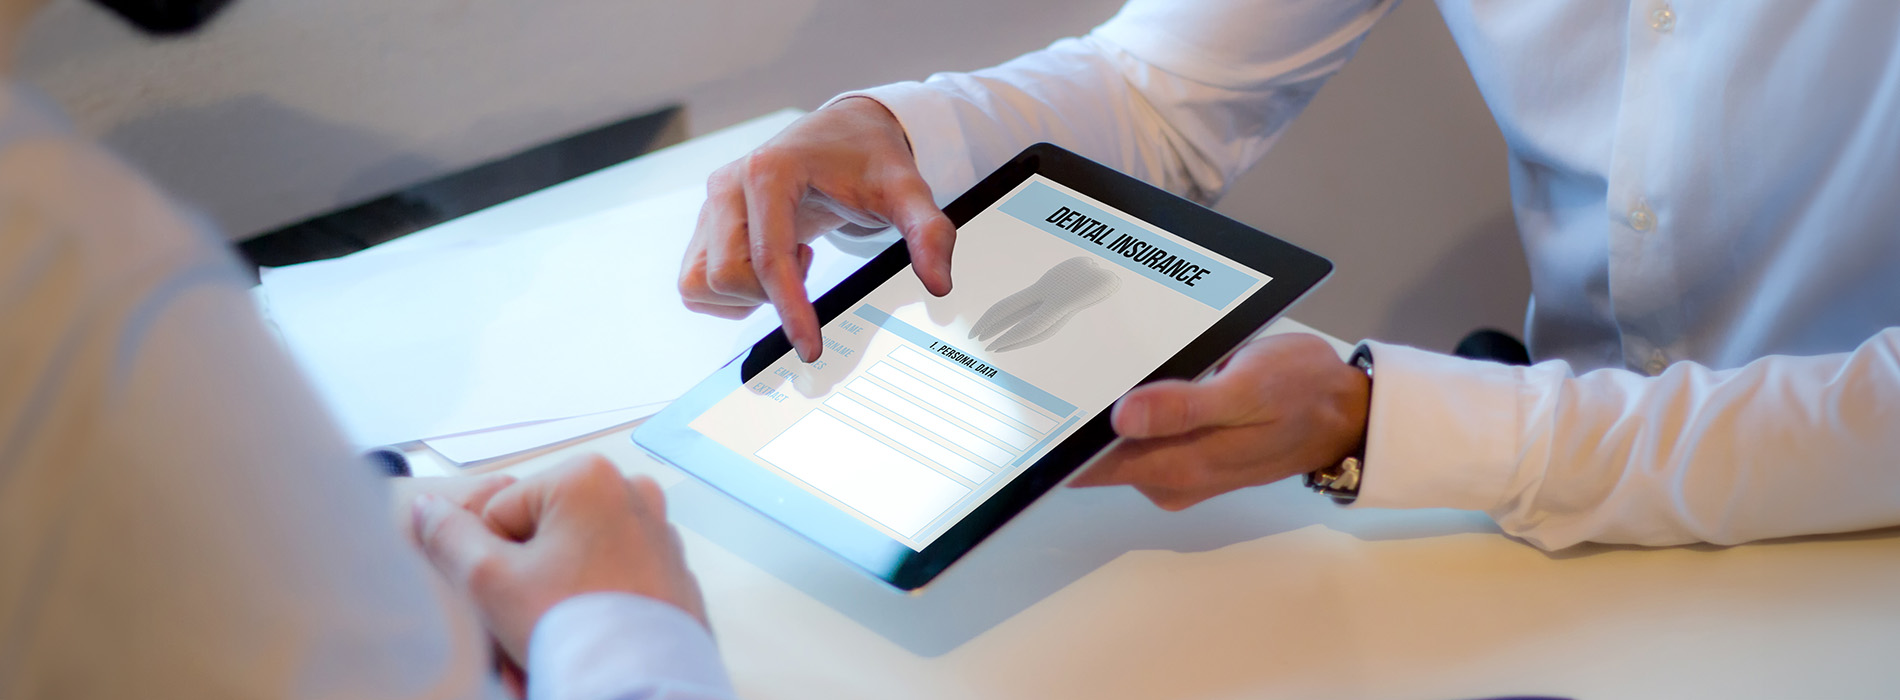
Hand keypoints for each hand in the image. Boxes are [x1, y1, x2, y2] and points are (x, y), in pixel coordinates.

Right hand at [412, 455, 706, 666]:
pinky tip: (588, 636)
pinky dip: (592, 604)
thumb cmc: (574, 629)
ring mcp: (657, 530)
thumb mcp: (488, 580)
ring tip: (556, 635)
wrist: (645, 686)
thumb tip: (427, 508)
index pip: (499, 512)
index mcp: (587, 476)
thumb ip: (448, 536)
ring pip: (574, 560)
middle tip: (528, 623)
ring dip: (554, 597)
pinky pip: (610, 580)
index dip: (490, 562)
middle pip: (540, 535)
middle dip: (525, 581)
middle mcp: (631, 492)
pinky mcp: (670, 568)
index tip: (509, 596)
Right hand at [678, 96, 956, 361]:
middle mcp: (729, 184)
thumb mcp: (907, 190)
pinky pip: (696, 282)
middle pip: (727, 275)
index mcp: (770, 170)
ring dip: (746, 294)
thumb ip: (928, 232)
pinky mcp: (705, 223)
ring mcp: (711, 204)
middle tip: (810, 266)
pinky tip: (770, 265)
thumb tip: (938, 283)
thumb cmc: (869, 159)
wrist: (843, 133)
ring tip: (789, 262)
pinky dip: (731, 293)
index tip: (812, 348)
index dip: (790, 310)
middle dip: (770, 295)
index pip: (769, 258)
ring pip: (702, 282)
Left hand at [1070, 333, 1370, 509]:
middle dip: (1079, 414)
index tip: (1038, 403)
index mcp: (1180, 467)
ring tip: (1090, 359)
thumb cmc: (1301, 394)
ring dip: (1105, 407)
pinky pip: (1142, 434)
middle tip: (1061, 361)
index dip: (1061, 440)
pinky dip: (1133, 407)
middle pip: (1099, 454)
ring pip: (1118, 442)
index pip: (1094, 468)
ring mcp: (1177, 468)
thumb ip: (1184, 407)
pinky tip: (1133, 374)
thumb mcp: (1247, 390)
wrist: (1345, 412)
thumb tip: (1123, 417)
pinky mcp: (1185, 453)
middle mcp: (1171, 478)